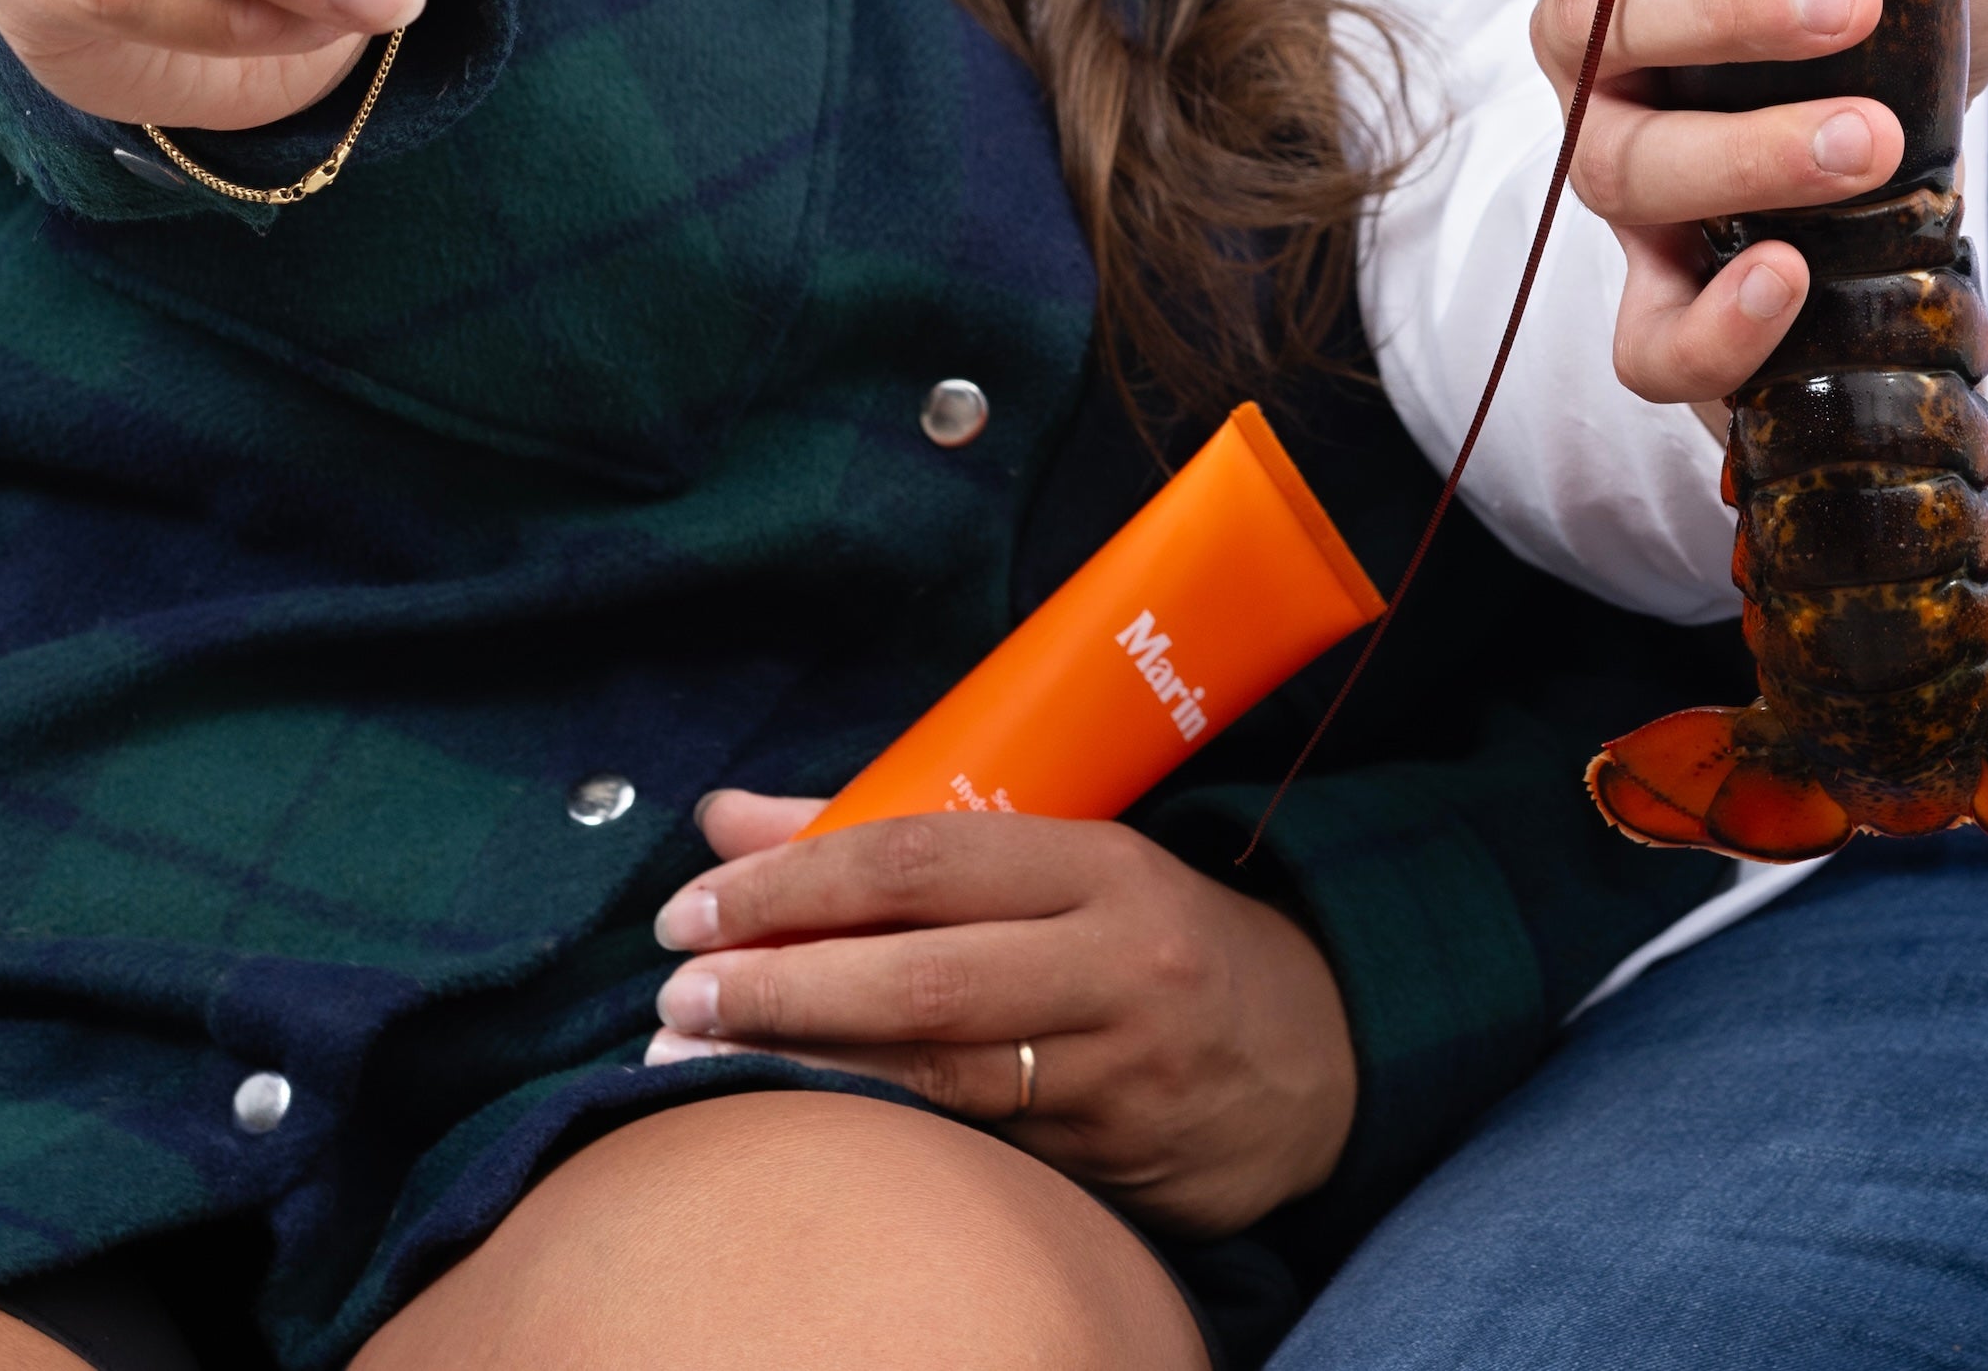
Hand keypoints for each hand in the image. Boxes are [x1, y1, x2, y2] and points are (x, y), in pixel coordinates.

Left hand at [649, 797, 1355, 1238]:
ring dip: (799, 1075)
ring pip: (937, 1080)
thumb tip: (727, 819)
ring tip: (688, 1071)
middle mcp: (1112, 965)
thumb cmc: (1151, 935)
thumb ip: (888, 834)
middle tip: (672, 1000)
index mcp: (1098, 863)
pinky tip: (789, 1133)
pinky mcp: (1109, 1170)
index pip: (922, 858)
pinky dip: (871, 1140)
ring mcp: (1113, 1077)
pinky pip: (971, 1153)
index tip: (694, 905)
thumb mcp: (1054, 856)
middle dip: (779, 988)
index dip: (796, 884)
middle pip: (920, 978)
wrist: (1314, 1057)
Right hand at [1460, 0, 1987, 414]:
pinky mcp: (1662, 296)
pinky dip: (1714, 320)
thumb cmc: (1885, 35)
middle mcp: (1607, 41)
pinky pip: (1647, 331)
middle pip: (1603, 7)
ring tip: (1869, 143)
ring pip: (1628, 164)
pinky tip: (1788, 279)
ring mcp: (1621, 169)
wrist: (1902, 218)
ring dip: (1751, 152)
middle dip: (1721, 3)